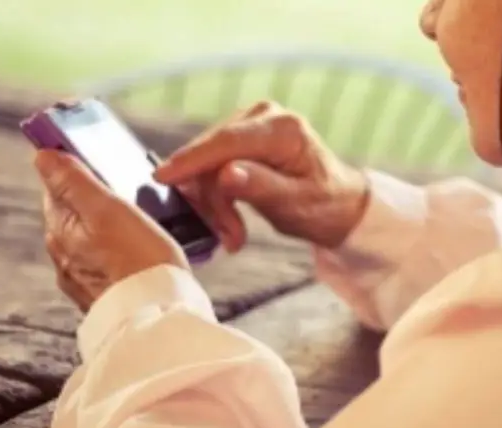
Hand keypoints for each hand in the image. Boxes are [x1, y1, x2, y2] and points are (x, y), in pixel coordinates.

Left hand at [35, 150, 188, 312]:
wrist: (159, 317)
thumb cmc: (139, 259)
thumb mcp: (108, 209)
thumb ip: (74, 181)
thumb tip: (42, 155)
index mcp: (59, 230)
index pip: (57, 187)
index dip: (77, 170)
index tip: (101, 161)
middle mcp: (63, 257)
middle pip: (74, 215)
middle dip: (95, 202)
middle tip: (128, 193)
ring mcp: (82, 280)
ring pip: (91, 241)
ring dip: (108, 229)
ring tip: (140, 225)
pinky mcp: (103, 297)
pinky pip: (106, 265)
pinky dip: (118, 254)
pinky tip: (139, 255)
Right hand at [152, 100, 369, 251]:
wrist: (337, 204)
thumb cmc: (323, 205)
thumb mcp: (296, 203)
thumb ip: (261, 188)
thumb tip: (227, 173)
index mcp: (284, 129)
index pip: (228, 141)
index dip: (193, 159)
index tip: (163, 177)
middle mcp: (265, 116)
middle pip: (214, 154)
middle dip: (213, 199)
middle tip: (229, 238)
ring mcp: (251, 123)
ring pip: (208, 162)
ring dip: (214, 204)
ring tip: (233, 236)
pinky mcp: (241, 137)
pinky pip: (213, 164)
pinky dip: (216, 195)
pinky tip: (228, 221)